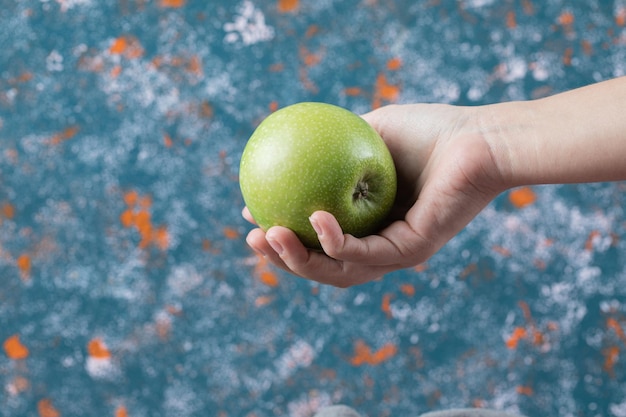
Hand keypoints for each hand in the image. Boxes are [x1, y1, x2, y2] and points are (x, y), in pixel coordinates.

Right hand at [243, 103, 506, 286]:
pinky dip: (335, 243)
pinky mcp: (413, 251)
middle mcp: (381, 244)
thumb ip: (335, 143)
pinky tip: (313, 220)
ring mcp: (397, 252)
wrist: (481, 139)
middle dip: (283, 258)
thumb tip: (293, 144)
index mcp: (369, 223)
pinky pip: (365, 254)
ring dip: (299, 260)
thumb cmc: (431, 131)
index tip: (253, 214)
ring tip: (267, 237)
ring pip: (338, 271)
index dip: (284, 234)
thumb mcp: (370, 131)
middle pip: (323, 265)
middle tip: (253, 238)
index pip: (320, 239)